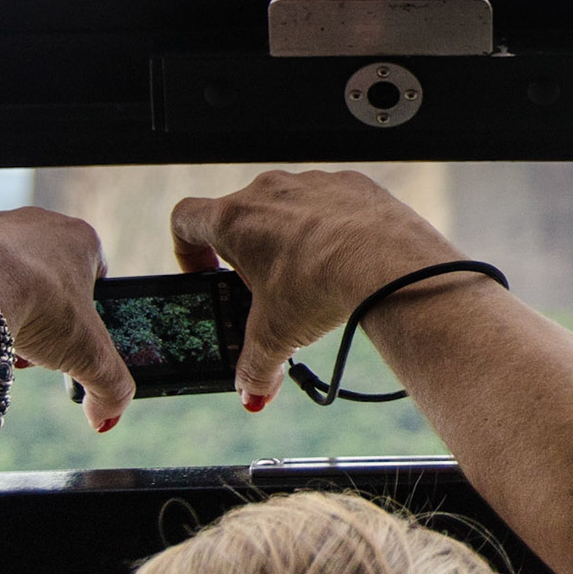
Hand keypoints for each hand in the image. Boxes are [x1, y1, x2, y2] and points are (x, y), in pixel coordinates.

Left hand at [0, 208, 133, 430]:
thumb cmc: (37, 309)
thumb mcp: (88, 355)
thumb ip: (112, 386)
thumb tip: (109, 418)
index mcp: (81, 239)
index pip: (93, 271)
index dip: (82, 308)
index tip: (67, 335)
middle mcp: (40, 222)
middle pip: (47, 271)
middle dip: (40, 308)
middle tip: (30, 343)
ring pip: (5, 267)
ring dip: (3, 298)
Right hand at [168, 169, 461, 405]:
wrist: (387, 261)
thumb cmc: (320, 288)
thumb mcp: (276, 335)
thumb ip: (255, 367)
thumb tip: (252, 392)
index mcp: (233, 220)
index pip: (185, 219)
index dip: (187, 248)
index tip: (206, 274)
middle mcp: (268, 190)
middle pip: (241, 215)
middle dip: (247, 251)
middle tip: (264, 288)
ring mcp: (313, 181)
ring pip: (288, 206)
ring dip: (291, 236)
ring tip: (310, 277)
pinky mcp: (353, 182)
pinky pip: (333, 202)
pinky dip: (334, 226)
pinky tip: (348, 259)